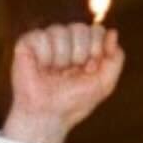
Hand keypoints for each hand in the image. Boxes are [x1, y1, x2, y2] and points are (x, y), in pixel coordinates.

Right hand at [4, 22, 124, 142]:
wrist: (48, 114)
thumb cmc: (74, 102)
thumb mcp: (103, 85)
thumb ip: (115, 60)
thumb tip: (113, 32)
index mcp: (85, 49)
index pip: (97, 31)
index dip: (96, 48)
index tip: (90, 68)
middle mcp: (66, 41)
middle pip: (81, 28)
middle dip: (80, 54)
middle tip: (71, 72)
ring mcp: (47, 39)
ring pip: (60, 30)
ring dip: (62, 59)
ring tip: (54, 72)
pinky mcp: (27, 41)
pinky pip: (42, 37)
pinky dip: (45, 57)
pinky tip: (41, 68)